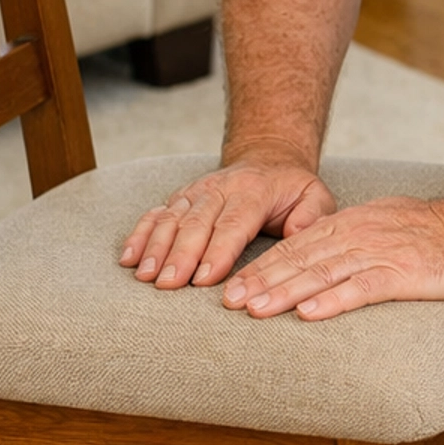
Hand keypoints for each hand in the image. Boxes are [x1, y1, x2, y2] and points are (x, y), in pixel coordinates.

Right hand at [120, 155, 336, 289]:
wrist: (268, 159)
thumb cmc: (293, 189)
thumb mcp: (315, 196)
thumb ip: (312, 216)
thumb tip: (299, 236)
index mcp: (254, 191)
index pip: (234, 223)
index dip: (218, 251)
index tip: (205, 279)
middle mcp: (220, 188)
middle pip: (197, 223)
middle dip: (180, 255)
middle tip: (168, 285)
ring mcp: (197, 192)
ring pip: (172, 218)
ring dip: (156, 247)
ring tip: (145, 275)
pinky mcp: (181, 197)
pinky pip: (156, 214)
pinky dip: (140, 235)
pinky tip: (128, 258)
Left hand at [221, 193, 443, 319]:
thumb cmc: (434, 232)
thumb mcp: (382, 223)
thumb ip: (350, 236)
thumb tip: (317, 252)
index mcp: (350, 225)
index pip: (295, 247)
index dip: (262, 267)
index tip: (234, 287)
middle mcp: (357, 236)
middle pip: (299, 260)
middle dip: (261, 281)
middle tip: (229, 303)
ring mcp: (378, 254)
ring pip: (321, 274)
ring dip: (285, 292)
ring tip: (255, 309)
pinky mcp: (401, 273)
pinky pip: (361, 288)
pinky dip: (333, 301)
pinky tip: (309, 313)